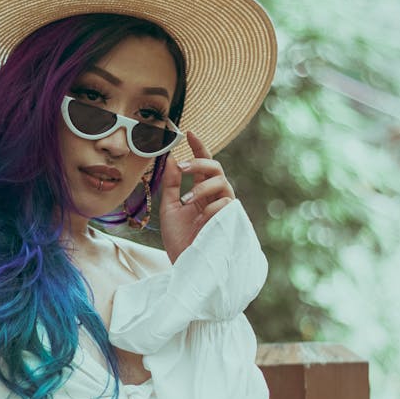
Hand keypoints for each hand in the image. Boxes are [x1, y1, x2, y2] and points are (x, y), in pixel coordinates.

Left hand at [159, 129, 235, 262]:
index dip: (199, 147)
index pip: (203, 164)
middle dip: (200, 163)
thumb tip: (169, 159)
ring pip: (222, 182)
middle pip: (216, 168)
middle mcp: (215, 198)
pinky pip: (225, 203)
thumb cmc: (179, 240)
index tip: (189, 132)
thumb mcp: (169, 208)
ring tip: (187, 200)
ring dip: (203, 186)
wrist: (185, 266)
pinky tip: (199, 220)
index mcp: (201, 193)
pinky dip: (210, 208)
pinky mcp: (230, 221)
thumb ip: (170, 185)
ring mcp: (223, 209)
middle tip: (182, 167)